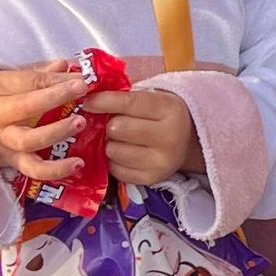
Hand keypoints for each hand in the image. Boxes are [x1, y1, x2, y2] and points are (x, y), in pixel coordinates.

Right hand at [0, 62, 91, 182]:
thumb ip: (32, 74)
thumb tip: (64, 65)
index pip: (27, 81)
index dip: (56, 79)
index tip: (81, 78)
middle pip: (26, 107)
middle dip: (55, 97)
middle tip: (82, 91)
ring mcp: (1, 141)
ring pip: (28, 140)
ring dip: (56, 132)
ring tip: (79, 124)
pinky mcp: (7, 161)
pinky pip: (31, 168)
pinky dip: (55, 170)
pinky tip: (77, 164)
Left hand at [81, 87, 199, 188]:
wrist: (188, 142)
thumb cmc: (162, 115)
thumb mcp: (152, 98)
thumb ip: (124, 96)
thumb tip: (88, 97)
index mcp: (170, 110)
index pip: (128, 103)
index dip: (103, 101)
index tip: (87, 101)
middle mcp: (169, 137)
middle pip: (117, 128)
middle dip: (109, 124)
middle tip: (112, 123)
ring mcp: (161, 162)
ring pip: (113, 150)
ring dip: (109, 143)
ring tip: (119, 139)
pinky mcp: (151, 179)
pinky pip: (115, 170)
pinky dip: (113, 160)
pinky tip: (123, 153)